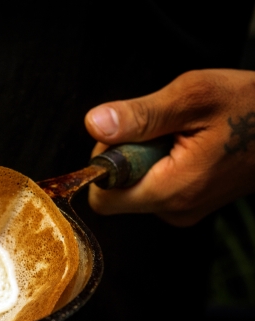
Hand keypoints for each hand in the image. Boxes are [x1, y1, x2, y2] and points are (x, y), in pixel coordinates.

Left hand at [84, 69, 254, 226]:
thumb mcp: (193, 96)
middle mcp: (175, 210)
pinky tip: (186, 143)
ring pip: (134, 187)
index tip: (126, 136)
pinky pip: (153, 184)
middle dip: (124, 156)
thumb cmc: (251, 106)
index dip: (103, 165)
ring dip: (143, 156)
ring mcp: (183, 209)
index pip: (103, 199)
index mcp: (172, 191)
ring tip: (180, 133)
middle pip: (115, 193)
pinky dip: (159, 161)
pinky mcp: (189, 202)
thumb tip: (94, 124)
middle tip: (159, 128)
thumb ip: (141, 115)